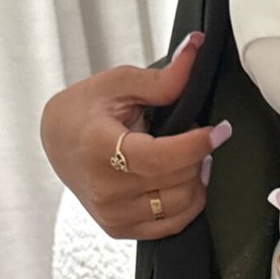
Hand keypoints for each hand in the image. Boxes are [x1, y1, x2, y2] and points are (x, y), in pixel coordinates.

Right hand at [38, 34, 232, 239]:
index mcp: (100, 150)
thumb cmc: (85, 110)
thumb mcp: (119, 84)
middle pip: (177, 181)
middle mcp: (105, 190)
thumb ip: (162, 77)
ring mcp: (113, 215)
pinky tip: (185, 179)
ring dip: (198, 179)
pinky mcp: (120, 229)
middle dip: (199, 156)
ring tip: (193, 156)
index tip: (221, 130)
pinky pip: (173, 225)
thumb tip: (196, 49)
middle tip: (200, 135)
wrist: (57, 142)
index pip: (161, 158)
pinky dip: (188, 203)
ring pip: (181, 206)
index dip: (197, 145)